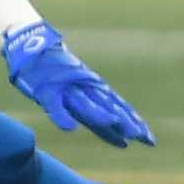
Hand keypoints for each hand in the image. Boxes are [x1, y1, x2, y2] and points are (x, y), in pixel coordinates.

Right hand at [2, 21, 153, 147]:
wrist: (34, 43)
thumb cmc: (58, 71)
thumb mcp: (80, 89)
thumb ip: (95, 111)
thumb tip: (115, 130)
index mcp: (95, 88)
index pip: (118, 107)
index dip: (134, 122)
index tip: (150, 139)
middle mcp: (86, 87)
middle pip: (108, 107)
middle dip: (125, 121)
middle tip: (143, 136)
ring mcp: (67, 88)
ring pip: (86, 103)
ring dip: (99, 115)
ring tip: (114, 124)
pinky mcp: (47, 91)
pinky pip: (54, 105)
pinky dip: (61, 116)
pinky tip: (69, 129)